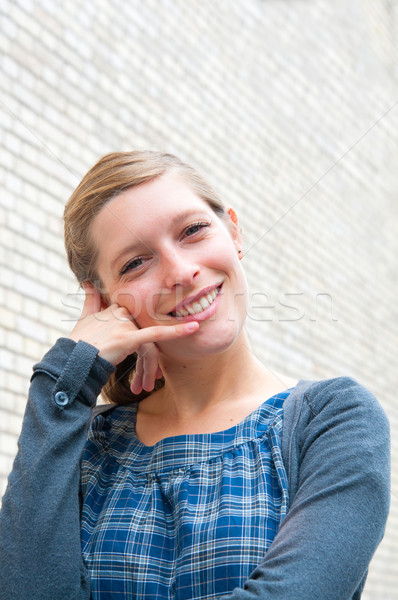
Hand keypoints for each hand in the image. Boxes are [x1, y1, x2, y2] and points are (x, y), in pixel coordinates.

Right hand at [68, 284, 198, 390]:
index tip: (146, 355)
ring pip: (148, 344)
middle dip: (148, 361)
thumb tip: (88, 284)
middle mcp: (120, 313)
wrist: (72, 361)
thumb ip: (91, 301)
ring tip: (147, 387)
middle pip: (146, 335)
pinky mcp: (128, 338)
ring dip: (150, 369)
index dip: (143, 339)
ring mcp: (124, 325)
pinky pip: (156, 334)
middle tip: (150, 381)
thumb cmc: (78, 344)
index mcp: (114, 309)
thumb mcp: (84, 319)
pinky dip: (176, 330)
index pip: (138, 322)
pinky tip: (192, 327)